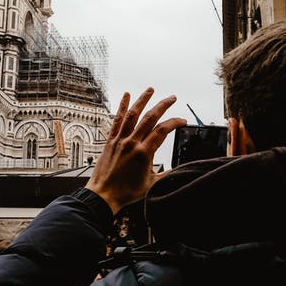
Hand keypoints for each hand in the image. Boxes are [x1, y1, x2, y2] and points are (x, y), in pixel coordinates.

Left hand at [86, 88, 186, 212]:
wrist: (103, 195)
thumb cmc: (126, 192)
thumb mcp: (151, 185)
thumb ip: (166, 175)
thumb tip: (178, 170)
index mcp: (144, 153)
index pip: (162, 131)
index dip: (174, 123)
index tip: (182, 121)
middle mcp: (132, 143)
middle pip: (150, 118)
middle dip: (163, 105)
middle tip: (172, 98)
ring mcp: (120, 140)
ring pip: (133, 115)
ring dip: (142, 100)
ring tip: (150, 89)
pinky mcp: (110, 140)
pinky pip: (117, 120)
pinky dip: (122, 107)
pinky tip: (126, 96)